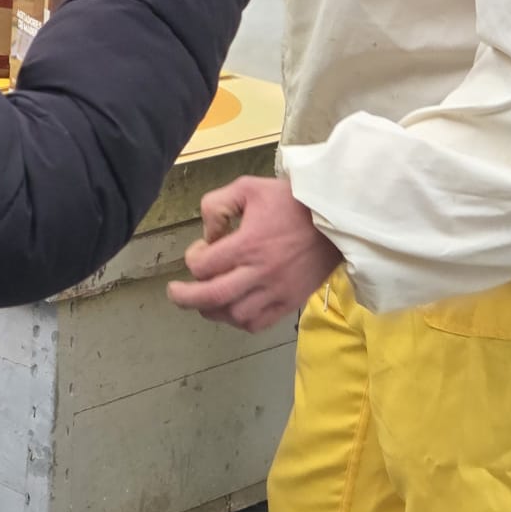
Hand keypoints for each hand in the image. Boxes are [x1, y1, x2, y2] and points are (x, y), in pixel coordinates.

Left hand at [167, 175, 341, 333]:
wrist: (335, 218)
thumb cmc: (290, 201)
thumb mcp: (247, 187)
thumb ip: (217, 205)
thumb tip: (208, 236)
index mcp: (248, 244)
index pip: (203, 266)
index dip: (193, 258)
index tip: (201, 248)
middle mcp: (260, 273)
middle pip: (212, 298)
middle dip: (185, 298)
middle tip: (175, 293)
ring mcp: (276, 291)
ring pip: (234, 316)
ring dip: (213, 310)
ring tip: (206, 298)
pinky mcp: (290, 302)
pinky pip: (257, 324)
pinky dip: (238, 321)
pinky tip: (232, 309)